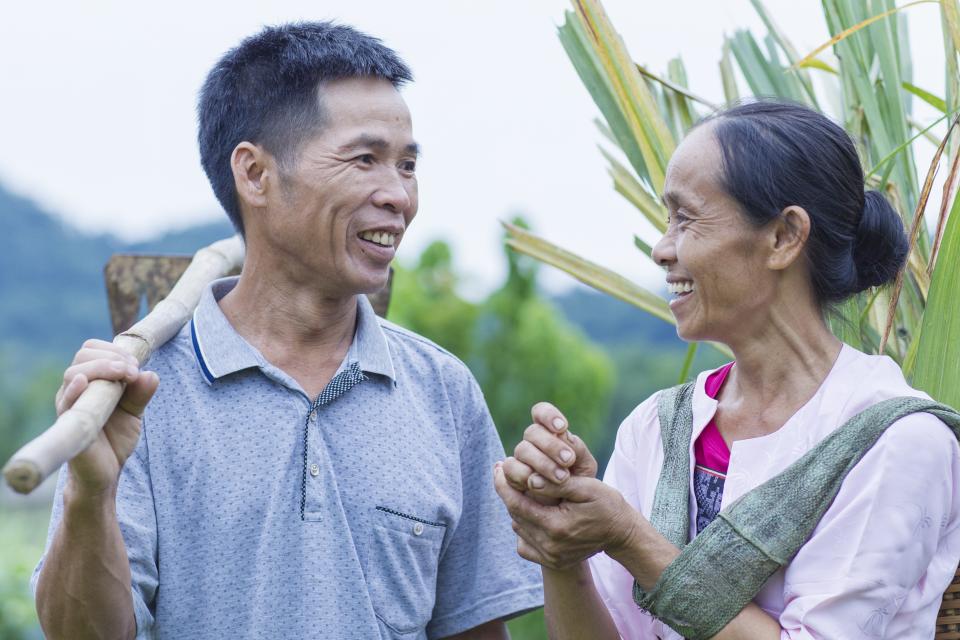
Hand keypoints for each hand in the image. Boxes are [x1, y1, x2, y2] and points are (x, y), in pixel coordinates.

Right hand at [56, 339, 159, 498]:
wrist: (105, 473)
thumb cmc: (115, 439)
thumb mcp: (135, 412)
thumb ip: (141, 393)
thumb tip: (151, 374)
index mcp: (90, 382)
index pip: (92, 350)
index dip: (114, 350)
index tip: (136, 365)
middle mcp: (75, 390)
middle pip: (83, 356)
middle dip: (112, 357)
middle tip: (132, 371)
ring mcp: (69, 405)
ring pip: (74, 372)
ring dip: (103, 367)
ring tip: (125, 376)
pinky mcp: (68, 423)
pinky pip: (65, 402)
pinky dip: (73, 389)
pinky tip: (83, 383)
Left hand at [494, 463, 640, 570]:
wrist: (621, 533)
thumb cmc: (606, 504)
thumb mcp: (587, 487)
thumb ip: (558, 484)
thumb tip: (530, 480)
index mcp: (557, 526)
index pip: (517, 504)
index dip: (503, 484)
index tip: (497, 467)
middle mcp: (550, 546)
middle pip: (515, 516)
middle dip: (508, 493)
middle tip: (504, 472)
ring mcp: (551, 557)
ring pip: (519, 528)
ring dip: (517, 509)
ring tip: (520, 490)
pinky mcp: (553, 562)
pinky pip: (525, 545)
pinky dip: (524, 528)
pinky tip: (533, 513)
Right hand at [502, 402, 597, 504]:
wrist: (569, 510)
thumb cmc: (579, 483)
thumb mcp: (585, 467)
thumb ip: (578, 450)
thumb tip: (565, 437)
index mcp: (550, 433)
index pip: (541, 413)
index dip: (548, 415)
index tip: (562, 427)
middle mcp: (532, 443)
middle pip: (532, 432)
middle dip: (551, 445)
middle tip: (568, 460)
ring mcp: (520, 460)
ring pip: (521, 450)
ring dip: (541, 463)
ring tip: (561, 478)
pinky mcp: (511, 477)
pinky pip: (509, 470)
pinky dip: (522, 475)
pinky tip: (535, 482)